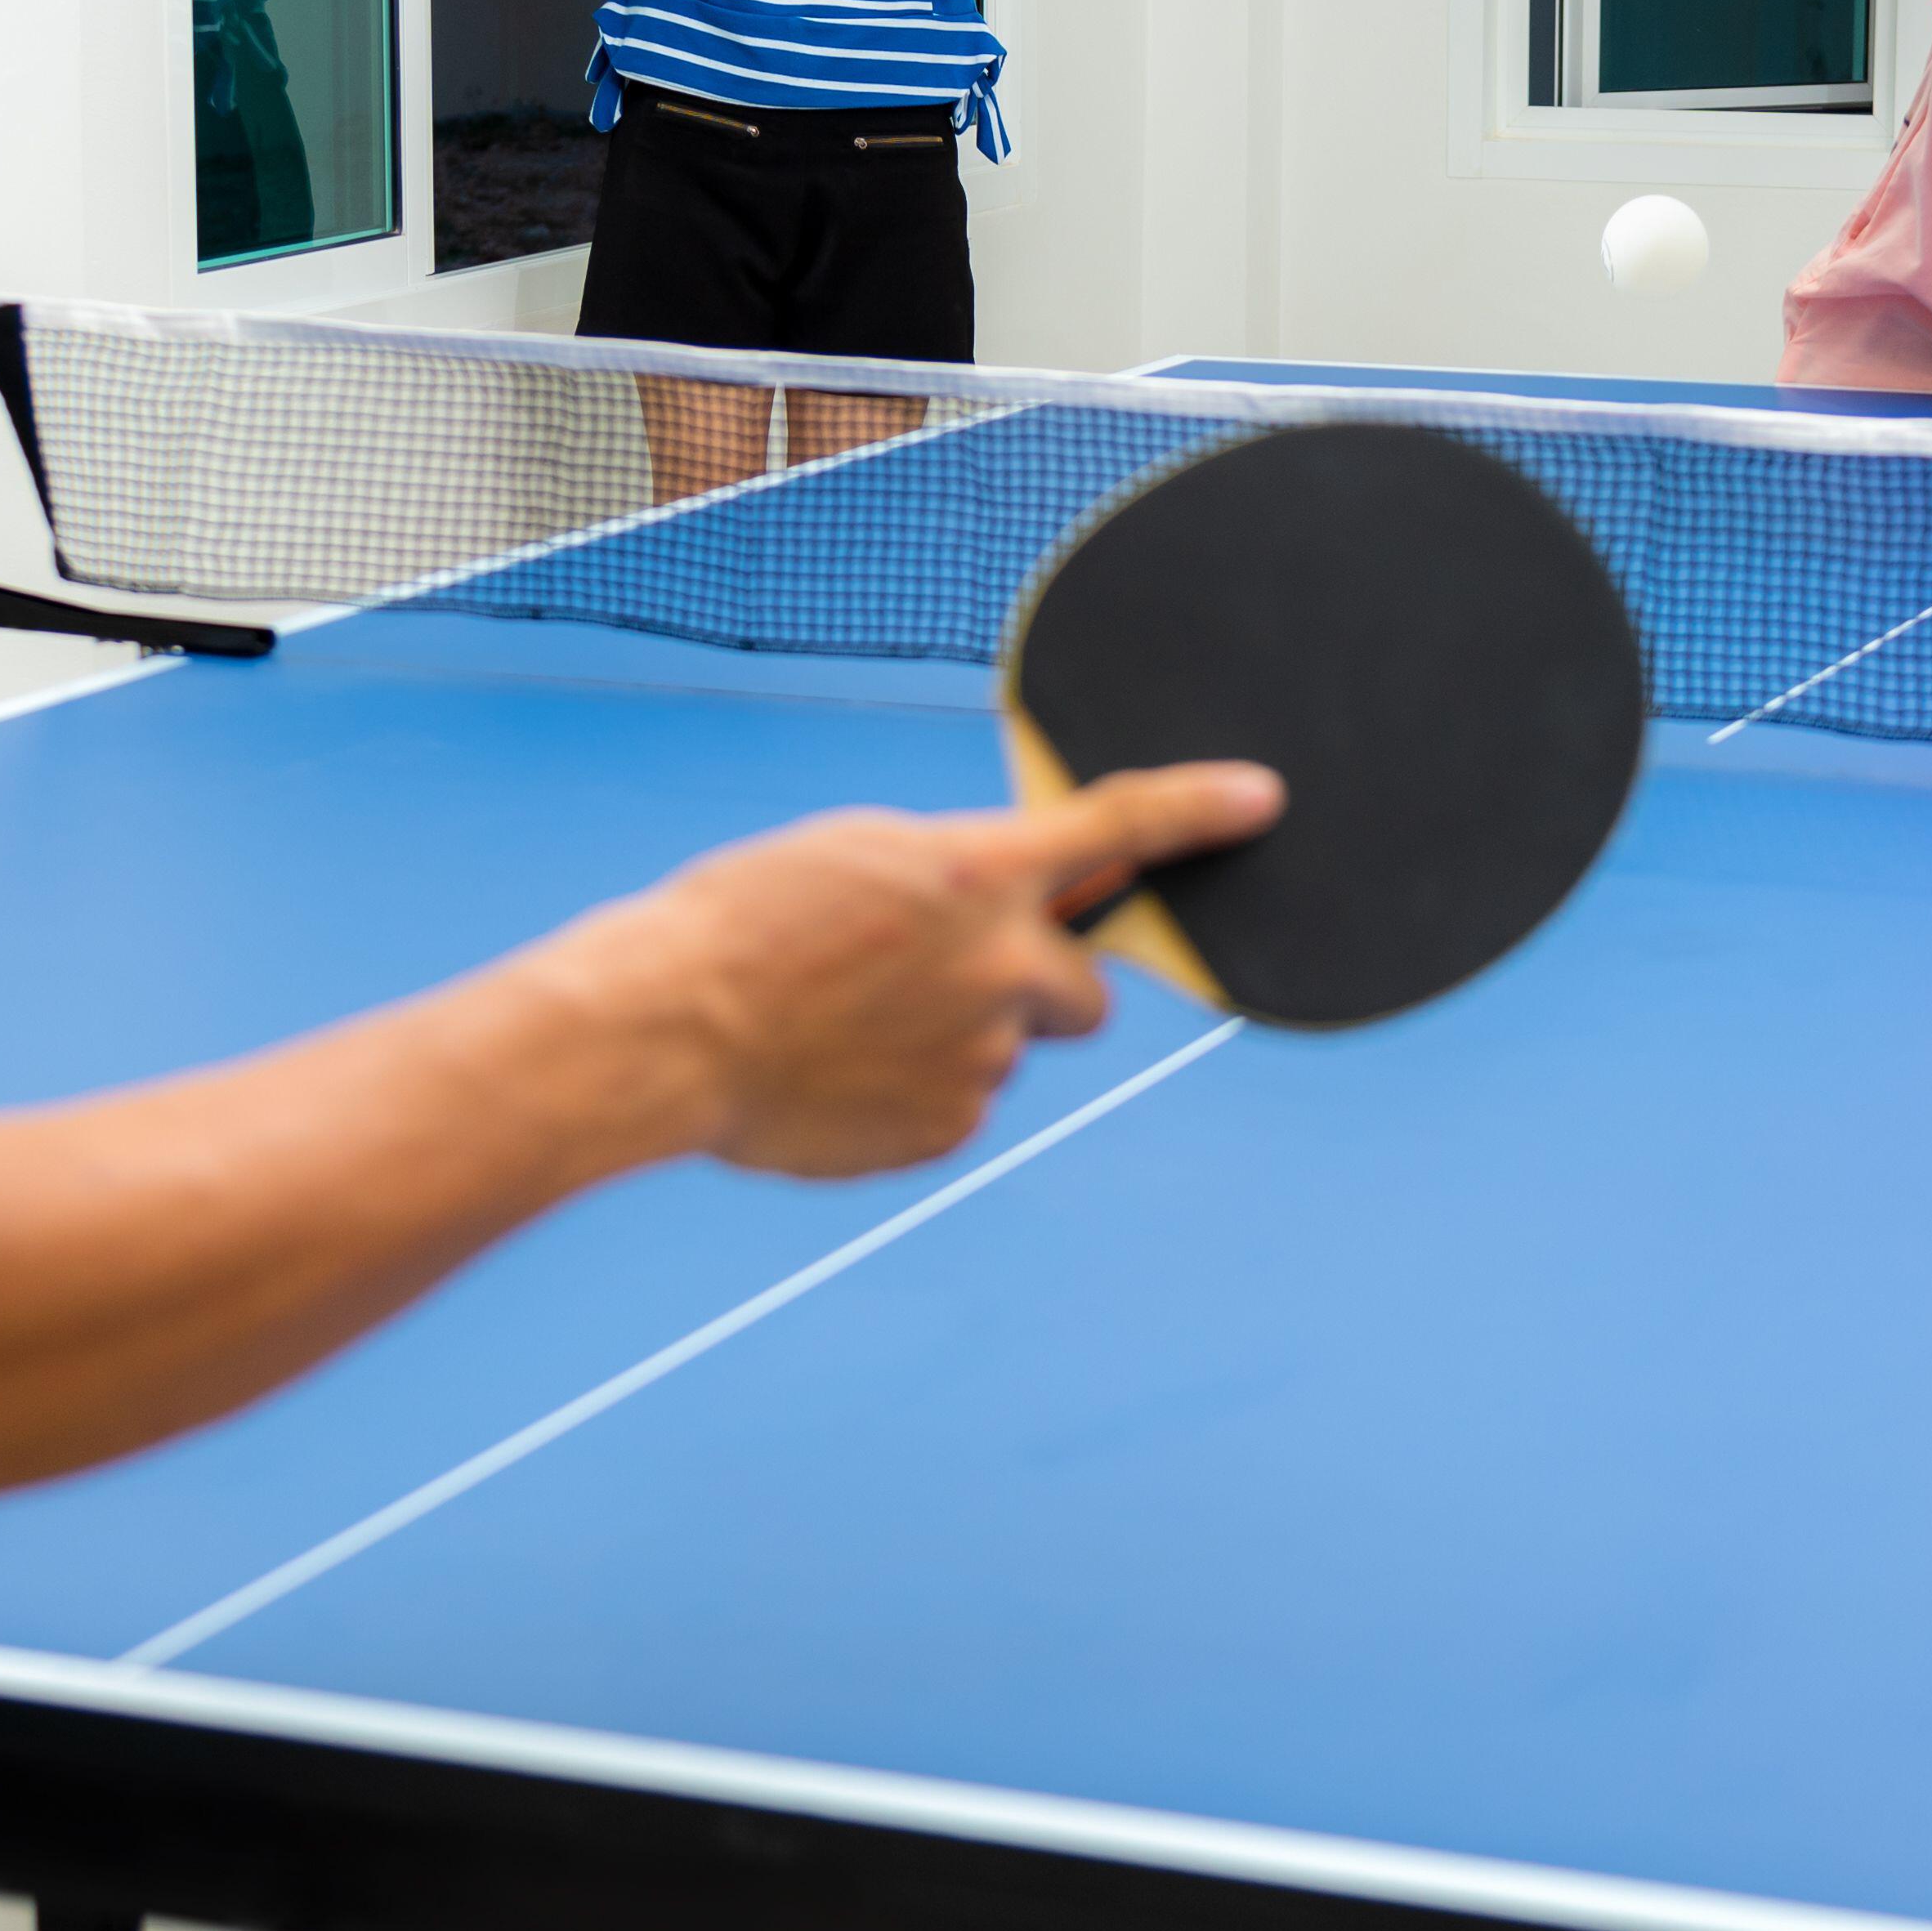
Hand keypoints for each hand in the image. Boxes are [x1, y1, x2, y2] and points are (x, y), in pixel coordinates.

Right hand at [541, 765, 1284, 1177]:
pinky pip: (955, 1104)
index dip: (1199, 810)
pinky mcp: (946, 1129)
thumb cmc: (743, 924)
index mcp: (975, 874)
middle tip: (951, 980)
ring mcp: (980, 1058)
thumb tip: (1023, 909)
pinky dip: (911, 1090)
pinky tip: (835, 1073)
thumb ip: (957, 876)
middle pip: (1084, 989)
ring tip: (843, 1024)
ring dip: (952, 1036)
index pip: (1120, 828)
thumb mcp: (860, 856)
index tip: (1261, 801)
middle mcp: (1000, 967)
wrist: (669, 1033)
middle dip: (1043, 986)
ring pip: (1004, 1049)